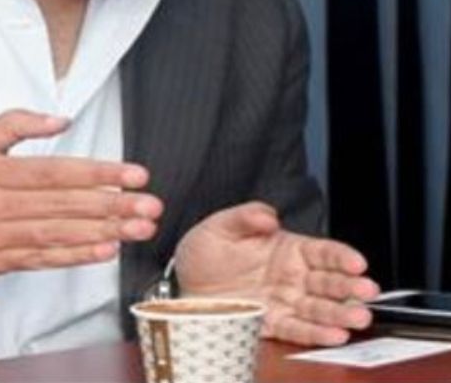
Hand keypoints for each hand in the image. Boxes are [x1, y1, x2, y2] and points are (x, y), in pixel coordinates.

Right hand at [0, 109, 162, 277]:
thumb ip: (15, 124)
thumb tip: (60, 119)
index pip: (54, 172)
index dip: (97, 174)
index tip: (133, 174)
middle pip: (62, 205)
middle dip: (112, 205)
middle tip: (149, 205)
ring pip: (57, 234)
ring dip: (103, 232)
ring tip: (138, 228)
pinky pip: (41, 259)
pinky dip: (75, 256)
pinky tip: (104, 251)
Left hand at [174, 201, 379, 345]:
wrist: (184, 281)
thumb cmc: (206, 251)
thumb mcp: (220, 225)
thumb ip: (245, 216)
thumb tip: (268, 216)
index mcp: (288, 249)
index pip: (323, 252)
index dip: (342, 257)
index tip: (357, 262)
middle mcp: (293, 277)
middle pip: (329, 282)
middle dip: (350, 287)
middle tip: (367, 290)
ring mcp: (285, 302)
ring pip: (319, 308)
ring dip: (340, 313)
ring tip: (358, 317)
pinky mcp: (271, 323)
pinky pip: (297, 329)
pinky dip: (315, 333)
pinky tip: (334, 334)